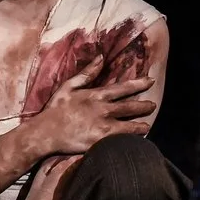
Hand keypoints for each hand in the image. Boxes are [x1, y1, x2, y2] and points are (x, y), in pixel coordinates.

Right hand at [25, 53, 156, 158]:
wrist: (46, 132)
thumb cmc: (55, 109)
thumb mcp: (68, 86)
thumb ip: (87, 73)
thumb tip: (100, 57)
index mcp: (96, 95)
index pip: (122, 88)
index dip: (138, 84)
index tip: (150, 81)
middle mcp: (103, 110)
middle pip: (130, 106)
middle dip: (144, 106)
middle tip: (153, 105)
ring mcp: (103, 126)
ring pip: (130, 125)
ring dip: (141, 124)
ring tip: (148, 125)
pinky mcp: (101, 141)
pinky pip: (121, 139)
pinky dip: (130, 138)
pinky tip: (136, 140)